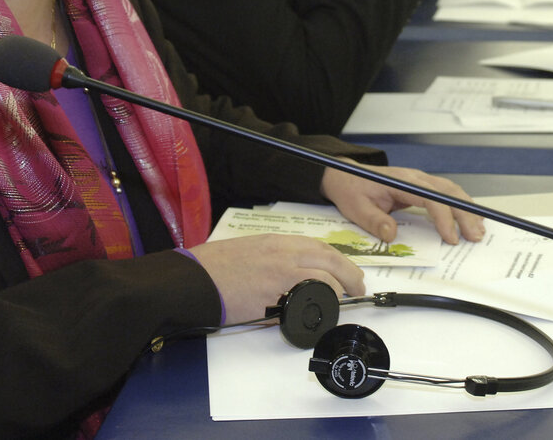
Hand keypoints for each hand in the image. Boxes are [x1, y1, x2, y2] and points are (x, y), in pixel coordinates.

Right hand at [187, 234, 363, 323]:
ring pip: (325, 278)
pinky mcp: (273, 298)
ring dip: (340, 290)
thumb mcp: (250, 249)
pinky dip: (320, 304)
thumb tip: (296, 272)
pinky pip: (306, 299)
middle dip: (350, 274)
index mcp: (277, 241)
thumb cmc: (215, 266)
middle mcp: (283, 254)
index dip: (339, 260)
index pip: (320, 247)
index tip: (347, 270)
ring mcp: (280, 275)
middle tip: (357, 286)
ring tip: (344, 300)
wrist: (194, 279)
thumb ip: (275, 257)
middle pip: (330, 260)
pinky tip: (322, 311)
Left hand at [321, 164, 485, 244]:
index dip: (443, 218)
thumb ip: (374, 221)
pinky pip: (445, 194)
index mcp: (401, 181)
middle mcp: (415, 177)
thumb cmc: (352, 189)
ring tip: (478, 231)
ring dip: (466, 210)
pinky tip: (469, 219)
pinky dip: (460, 206)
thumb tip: (392, 235)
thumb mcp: (356, 208)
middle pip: (448, 192)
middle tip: (475, 236)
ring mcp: (420, 180)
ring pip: (451, 191)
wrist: (345, 175)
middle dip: (465, 214)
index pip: (430, 198)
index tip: (450, 237)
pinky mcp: (421, 186)